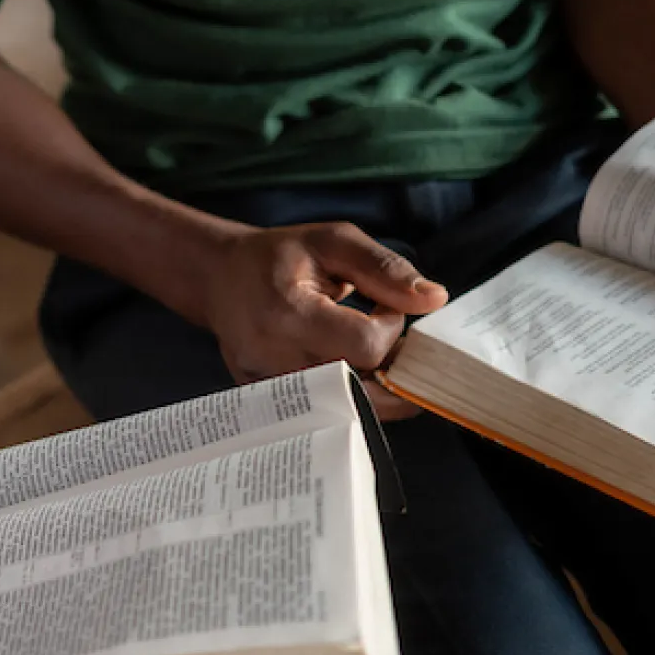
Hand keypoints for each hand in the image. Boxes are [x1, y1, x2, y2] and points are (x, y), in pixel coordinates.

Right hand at [194, 223, 449, 401]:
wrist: (219, 277)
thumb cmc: (280, 256)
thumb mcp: (334, 242)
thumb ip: (385, 268)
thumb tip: (434, 299)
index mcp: (289, 312)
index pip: (366, 345)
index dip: (391, 328)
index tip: (386, 307)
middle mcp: (272, 357)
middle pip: (359, 388)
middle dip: (391, 372)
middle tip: (397, 346)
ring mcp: (264, 385)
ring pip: (344, 408)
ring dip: (373, 389)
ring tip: (375, 358)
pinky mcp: (263, 401)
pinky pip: (322, 412)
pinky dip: (346, 397)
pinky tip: (349, 370)